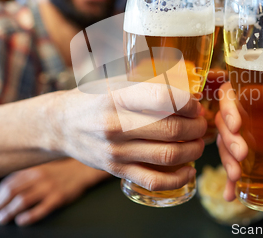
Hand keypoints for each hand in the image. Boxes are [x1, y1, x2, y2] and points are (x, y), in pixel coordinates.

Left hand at [0, 159, 108, 225]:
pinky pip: (41, 209)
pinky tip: (21, 221)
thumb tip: (4, 191)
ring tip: (2, 220)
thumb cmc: (59, 171)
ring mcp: (48, 187)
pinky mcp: (58, 198)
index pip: (8, 183)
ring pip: (22, 201)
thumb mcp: (41, 169)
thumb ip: (25, 176)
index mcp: (32, 169)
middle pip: (11, 192)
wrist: (82, 170)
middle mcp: (38, 177)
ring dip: (8, 212)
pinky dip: (29, 216)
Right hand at [47, 80, 206, 191]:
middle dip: (196, 127)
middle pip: (171, 129)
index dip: (188, 103)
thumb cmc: (93, 99)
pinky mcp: (116, 171)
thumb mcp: (115, 82)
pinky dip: (178, 179)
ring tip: (198, 142)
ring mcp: (116, 151)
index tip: (196, 105)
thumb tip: (186, 82)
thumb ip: (146, 82)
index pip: (162, 98)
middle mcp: (116, 125)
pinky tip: (189, 170)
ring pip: (168, 155)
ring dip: (193, 150)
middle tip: (202, 123)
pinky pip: (154, 180)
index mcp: (117, 97)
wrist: (60, 125)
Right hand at [215, 83, 262, 200]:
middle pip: (223, 123)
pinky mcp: (245, 154)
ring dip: (227, 161)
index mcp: (250, 92)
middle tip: (242, 154)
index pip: (227, 94)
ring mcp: (241, 135)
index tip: (237, 125)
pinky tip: (231, 194)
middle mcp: (240, 112)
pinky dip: (230, 182)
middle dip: (229, 141)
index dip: (227, 108)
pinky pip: (233, 165)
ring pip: (224, 145)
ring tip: (236, 175)